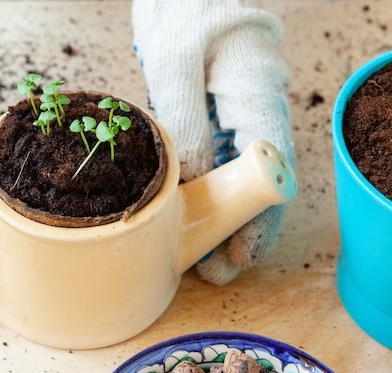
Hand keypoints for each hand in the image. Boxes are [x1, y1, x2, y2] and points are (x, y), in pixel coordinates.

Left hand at [132, 0, 294, 284]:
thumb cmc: (184, 16)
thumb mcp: (176, 59)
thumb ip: (184, 115)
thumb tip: (190, 175)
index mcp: (257, 93)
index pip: (271, 164)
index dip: (261, 214)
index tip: (242, 251)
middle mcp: (252, 113)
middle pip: (259, 182)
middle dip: (241, 230)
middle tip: (217, 273)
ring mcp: (233, 120)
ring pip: (237, 179)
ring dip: (223, 220)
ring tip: (202, 261)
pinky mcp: (212, 123)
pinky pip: (216, 166)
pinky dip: (206, 197)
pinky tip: (190, 223)